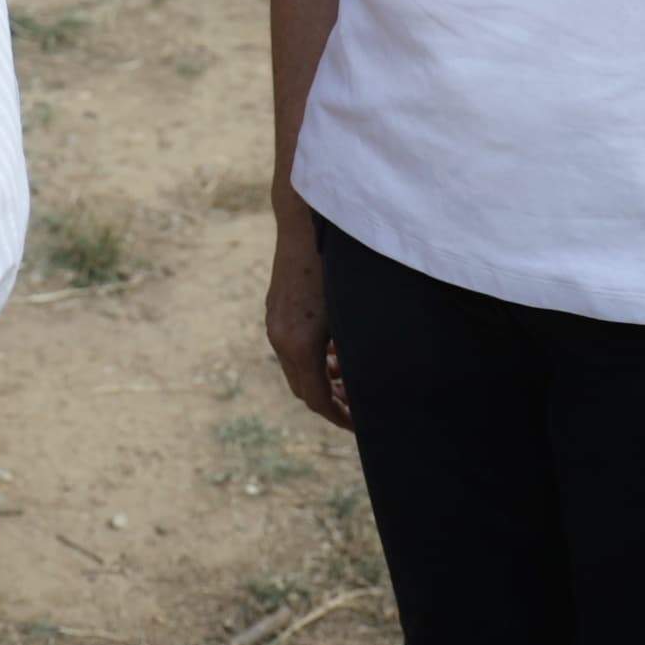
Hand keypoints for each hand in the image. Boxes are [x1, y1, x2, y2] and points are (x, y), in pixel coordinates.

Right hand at [264, 208, 350, 429]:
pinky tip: (336, 349)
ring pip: (296, 368)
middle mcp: (280, 337)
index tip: (362, 424)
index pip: (316, 399)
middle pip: (304, 388)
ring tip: (349, 378)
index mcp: (300, 345)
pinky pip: (292, 346)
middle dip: (332, 402)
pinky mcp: (276, 307)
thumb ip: (356, 351)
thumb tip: (370, 381)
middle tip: (359, 408)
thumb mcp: (352, 314)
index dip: (340, 417)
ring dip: (322, 379)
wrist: (305, 219)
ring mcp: (275, 321)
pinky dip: (313, 357)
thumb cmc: (338, 264)